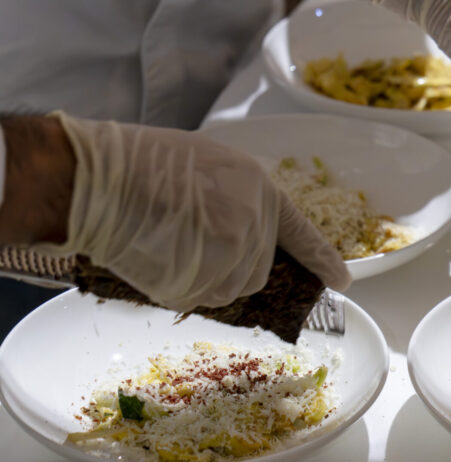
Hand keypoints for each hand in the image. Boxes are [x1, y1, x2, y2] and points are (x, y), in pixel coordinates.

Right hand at [37, 113, 350, 311]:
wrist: (96, 176)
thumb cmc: (138, 164)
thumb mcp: (206, 166)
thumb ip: (236, 201)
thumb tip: (242, 236)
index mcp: (259, 187)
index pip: (300, 232)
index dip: (322, 258)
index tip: (343, 281)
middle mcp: (255, 219)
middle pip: (257, 270)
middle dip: (229, 267)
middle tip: (187, 242)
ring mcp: (234, 249)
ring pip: (231, 288)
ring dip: (204, 279)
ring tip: (169, 244)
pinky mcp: (208, 274)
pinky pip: (202, 297)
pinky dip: (181, 288)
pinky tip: (159, 258)